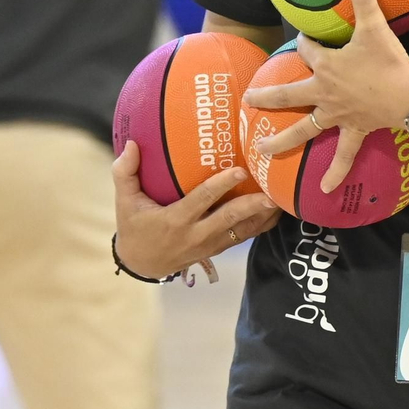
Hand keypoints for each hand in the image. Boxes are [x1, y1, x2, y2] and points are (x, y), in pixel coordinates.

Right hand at [112, 140, 280, 278]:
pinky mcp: (218, 249)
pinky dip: (262, 225)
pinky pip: (244, 238)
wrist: (142, 264)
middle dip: (253, 206)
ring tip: (284, 198)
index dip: (222, 186)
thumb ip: (125, 173)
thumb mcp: (124, 202)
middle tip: (273, 190)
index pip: (202, 201)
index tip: (241, 171)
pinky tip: (277, 210)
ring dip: (264, 216)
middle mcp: (196, 235)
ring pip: (243, 232)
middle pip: (230, 220)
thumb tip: (131, 144)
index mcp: (175, 221)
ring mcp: (209, 245)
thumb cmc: (135, 227)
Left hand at [244, 0, 408, 192]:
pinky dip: (335, 173)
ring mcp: (336, 116)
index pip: (306, 51)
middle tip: (246, 101)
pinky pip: (342, 155)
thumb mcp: (374, 25)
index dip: (304, 43)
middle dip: (266, 96)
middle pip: (288, 95)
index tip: (302, 38)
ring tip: (262, 151)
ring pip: (304, 130)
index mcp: (326, 67)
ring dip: (282, 141)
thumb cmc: (389, 62)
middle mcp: (324, 94)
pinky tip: (324, 192)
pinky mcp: (353, 131)